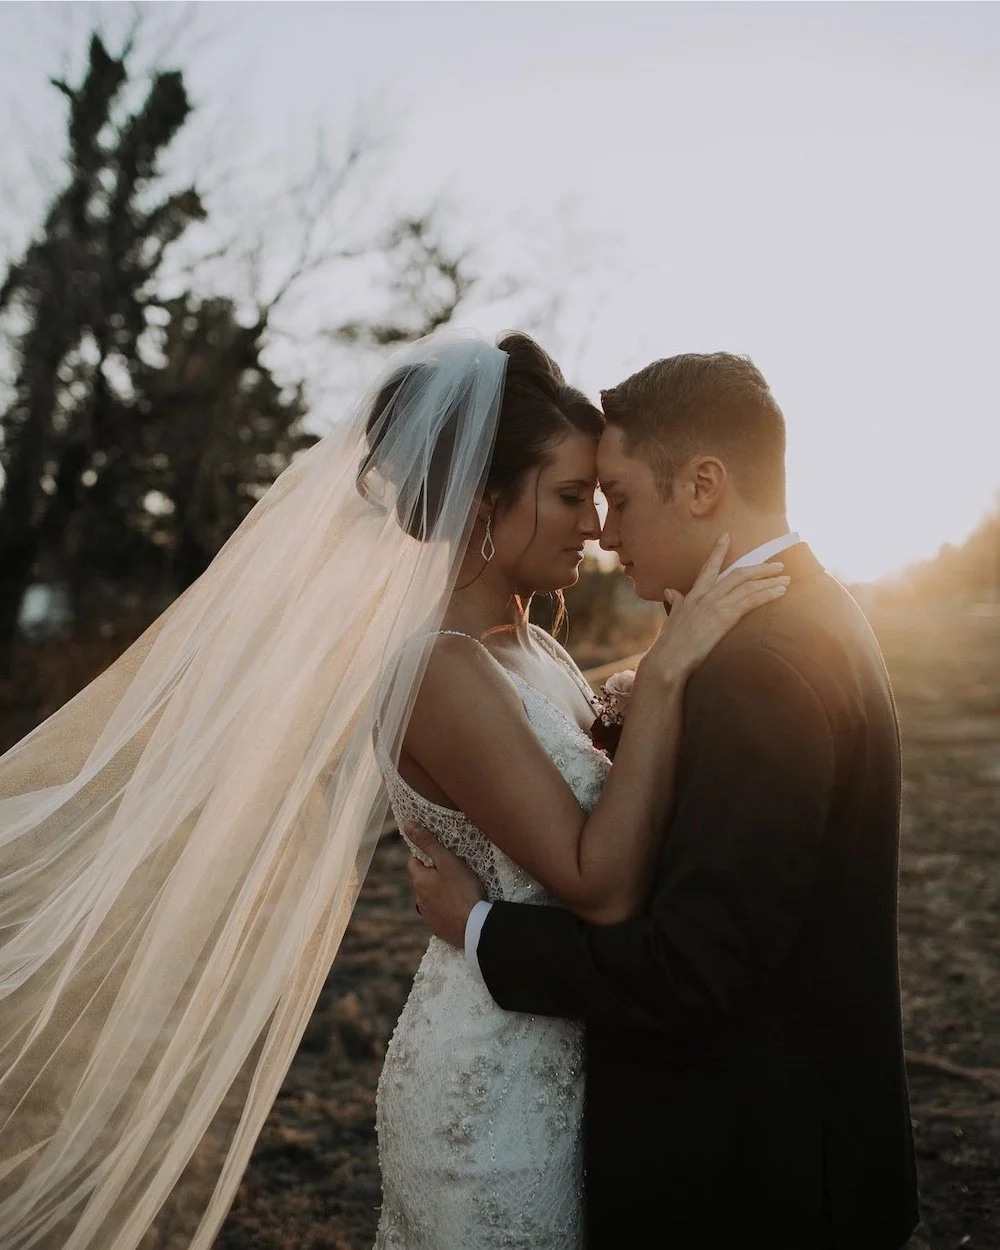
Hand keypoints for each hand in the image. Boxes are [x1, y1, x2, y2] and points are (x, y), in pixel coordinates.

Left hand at [405, 822, 486, 949]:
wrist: (475, 927)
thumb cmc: (463, 890)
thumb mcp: (448, 861)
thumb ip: (428, 843)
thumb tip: (408, 825)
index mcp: (420, 881)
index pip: (413, 862)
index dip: (425, 855)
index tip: (440, 855)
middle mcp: (419, 899)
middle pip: (422, 880)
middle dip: (433, 874)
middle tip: (454, 871)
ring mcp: (428, 916)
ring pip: (430, 897)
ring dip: (439, 892)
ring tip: (459, 890)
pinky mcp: (439, 929)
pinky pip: (438, 914)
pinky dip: (445, 909)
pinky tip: (459, 907)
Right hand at [642, 534, 789, 683]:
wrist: (669, 658)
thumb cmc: (670, 643)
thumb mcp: (673, 617)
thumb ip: (676, 602)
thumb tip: (670, 591)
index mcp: (694, 595)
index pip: (709, 568)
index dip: (718, 551)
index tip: (727, 536)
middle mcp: (706, 595)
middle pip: (738, 574)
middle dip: (760, 568)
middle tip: (777, 565)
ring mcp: (716, 605)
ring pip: (748, 585)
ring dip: (769, 580)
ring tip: (785, 578)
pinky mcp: (725, 617)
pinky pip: (751, 600)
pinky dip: (767, 594)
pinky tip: (780, 591)